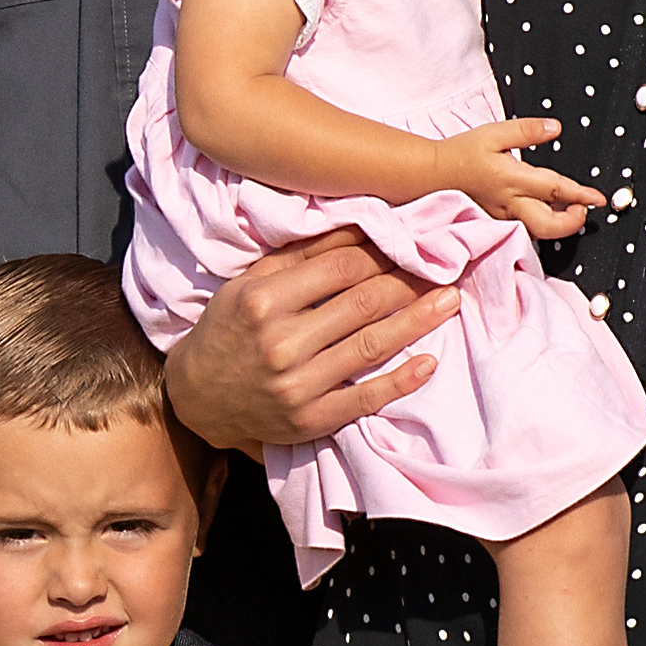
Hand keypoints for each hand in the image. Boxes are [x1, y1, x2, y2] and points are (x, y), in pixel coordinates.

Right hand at [165, 228, 455, 455]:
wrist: (195, 396)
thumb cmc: (227, 329)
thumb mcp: (249, 283)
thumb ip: (301, 257)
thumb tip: (358, 226)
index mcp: (263, 301)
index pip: (339, 268)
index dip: (381, 253)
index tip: (409, 244)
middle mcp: (280, 344)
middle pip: (362, 303)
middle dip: (408, 282)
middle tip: (443, 267)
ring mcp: (297, 386)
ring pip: (372, 346)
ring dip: (418, 321)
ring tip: (450, 301)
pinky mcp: (310, 420)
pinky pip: (366, 398)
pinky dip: (401, 381)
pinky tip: (429, 362)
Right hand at [438, 118, 598, 237]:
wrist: (430, 175)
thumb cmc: (461, 152)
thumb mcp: (494, 133)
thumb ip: (526, 131)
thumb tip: (555, 128)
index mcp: (512, 179)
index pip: (555, 189)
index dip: (581, 195)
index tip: (599, 199)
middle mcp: (509, 203)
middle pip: (548, 225)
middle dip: (571, 221)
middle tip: (581, 209)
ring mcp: (501, 216)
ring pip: (537, 230)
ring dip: (557, 223)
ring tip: (567, 209)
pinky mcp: (495, 221)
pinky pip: (524, 227)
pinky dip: (540, 222)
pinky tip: (543, 210)